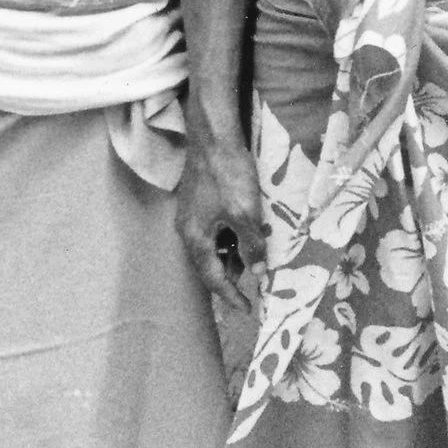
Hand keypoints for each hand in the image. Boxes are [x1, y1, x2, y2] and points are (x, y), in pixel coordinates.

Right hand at [176, 130, 264, 313]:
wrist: (213, 138)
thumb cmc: (228, 176)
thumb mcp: (245, 214)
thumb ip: (251, 245)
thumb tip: (258, 272)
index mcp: (196, 239)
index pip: (214, 279)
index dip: (232, 296)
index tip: (249, 310)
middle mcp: (188, 231)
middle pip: (211, 264)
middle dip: (233, 276)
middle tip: (256, 285)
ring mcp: (192, 215)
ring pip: (214, 246)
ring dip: (234, 254)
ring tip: (257, 256)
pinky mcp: (199, 201)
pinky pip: (215, 230)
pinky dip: (230, 236)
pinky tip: (248, 231)